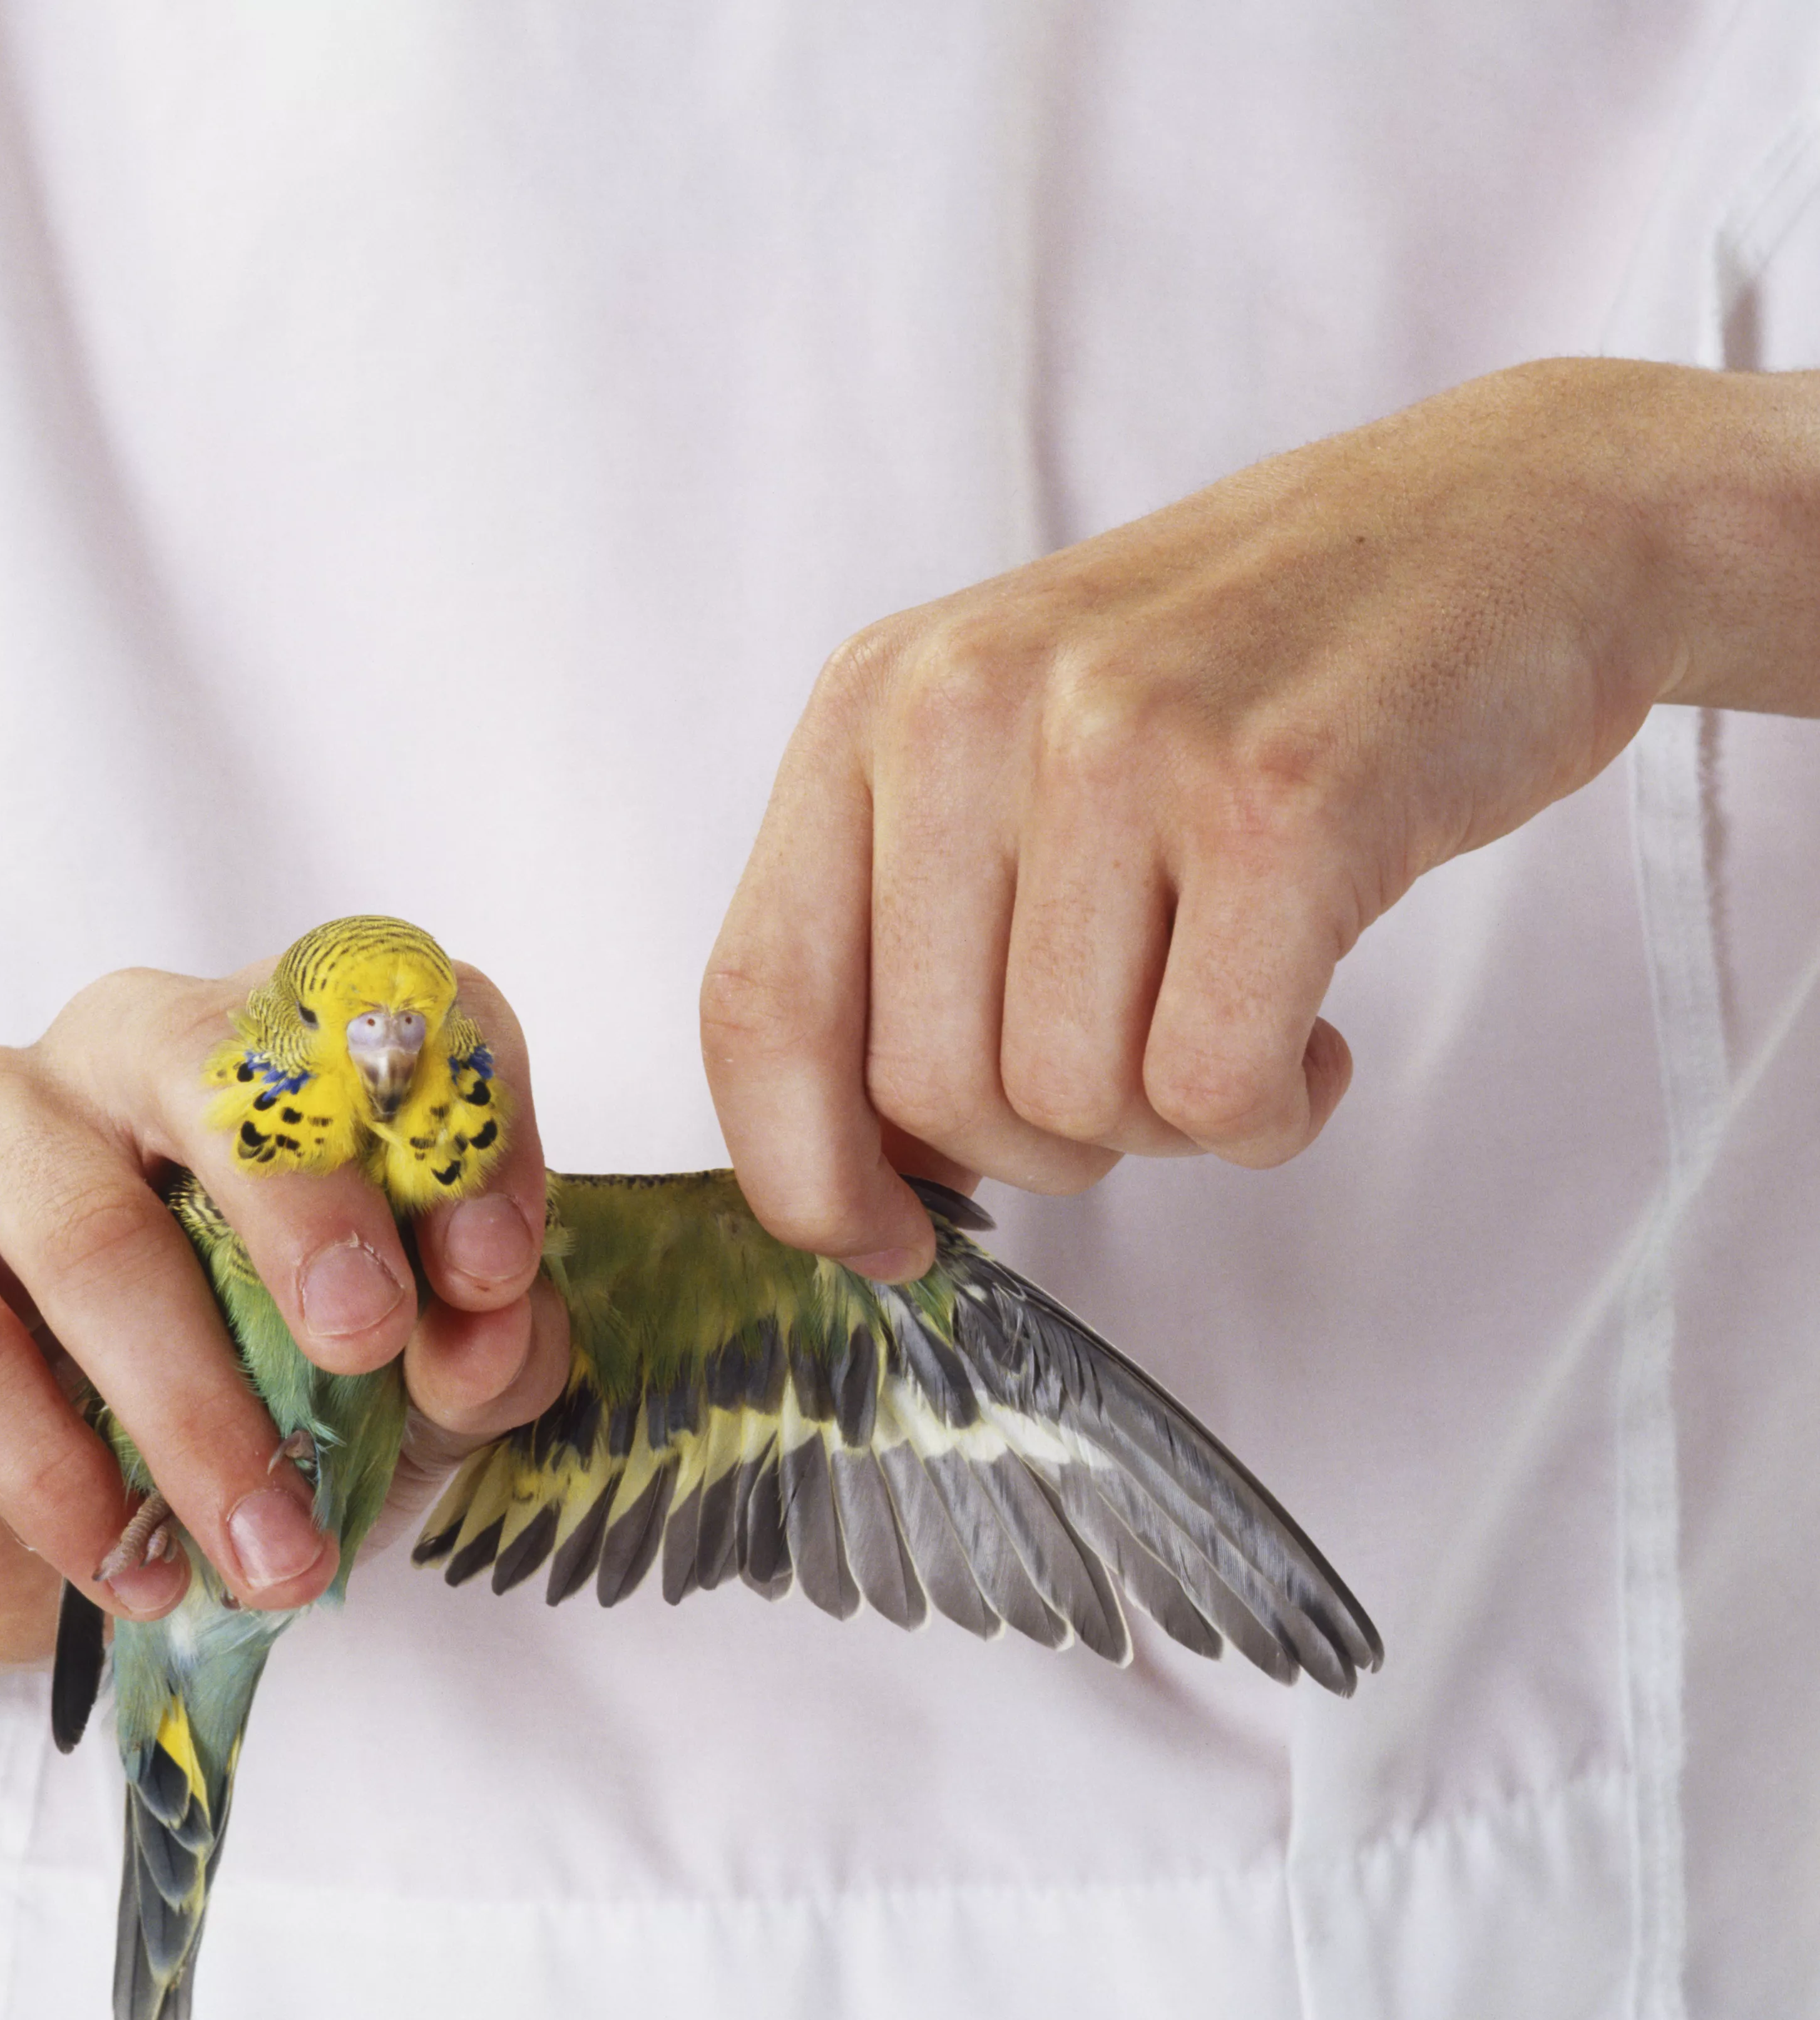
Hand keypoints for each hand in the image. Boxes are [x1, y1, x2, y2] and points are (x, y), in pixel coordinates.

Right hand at [0, 961, 567, 1660]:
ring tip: (269, 1553)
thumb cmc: (234, 1417)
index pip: (390, 1013)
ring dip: (195, 1413)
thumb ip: (473, 1356)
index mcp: (281, 1053)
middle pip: (219, 1063)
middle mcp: (128, 1044)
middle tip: (367, 1348)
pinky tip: (126, 1565)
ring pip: (89, 1231)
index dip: (458, 1125)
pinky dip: (57, 1479)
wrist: (25, 1529)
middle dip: (309, 1211)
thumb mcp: (394, 1399)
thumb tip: (488, 1335)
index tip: (492, 1275)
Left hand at [703, 357, 1819, 1276]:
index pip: (757, 1000)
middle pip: (925, 1089)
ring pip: (1071, 1102)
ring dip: (1167, 1123)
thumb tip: (856, 1179)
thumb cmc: (1251, 678)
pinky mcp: (1280, 805)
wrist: (1516, 519)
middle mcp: (969, 704)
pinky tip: (1317, 1035)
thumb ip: (909, 934)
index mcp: (874, 699)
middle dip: (1042, 1144)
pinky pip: (1214, 1090)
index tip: (885, 1245)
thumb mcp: (1020, 751)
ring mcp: (1121, 744)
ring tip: (1240, 1010)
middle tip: (1146, 1062)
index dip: (805, 1174)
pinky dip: (1268, 1117)